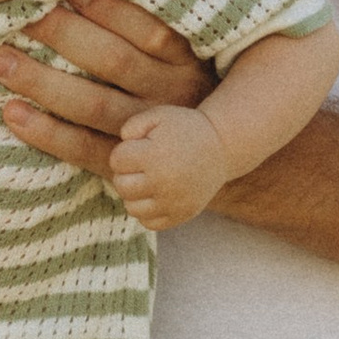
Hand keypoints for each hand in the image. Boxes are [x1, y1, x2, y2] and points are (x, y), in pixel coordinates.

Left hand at [0, 0, 213, 178]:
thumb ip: (152, 12)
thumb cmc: (179, 82)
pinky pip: (84, 149)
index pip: (146, 27)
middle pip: (113, 61)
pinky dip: (46, 133)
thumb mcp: (186, 44)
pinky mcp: (128, 166)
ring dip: (41, 82)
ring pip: (93, 105)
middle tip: (17, 14)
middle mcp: (173, 95)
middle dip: (62, 35)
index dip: (104, 5)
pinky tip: (11, 113)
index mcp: (188, 58)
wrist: (203, 157)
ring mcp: (149, 134)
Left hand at [107, 102, 229, 230]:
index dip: (124, 152)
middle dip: (126, 173)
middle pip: (121, 185)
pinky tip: (156, 195)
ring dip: (134, 194)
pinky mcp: (181, 215)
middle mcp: (164, 182)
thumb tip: (122, 142)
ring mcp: (173, 202)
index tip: (139, 148)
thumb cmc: (185, 129)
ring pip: (131, 207)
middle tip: (140, 165)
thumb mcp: (159, 115)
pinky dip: (147, 211)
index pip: (117, 161)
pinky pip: (149, 223)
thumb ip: (132, 125)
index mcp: (155, 156)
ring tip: (147, 180)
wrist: (221, 147)